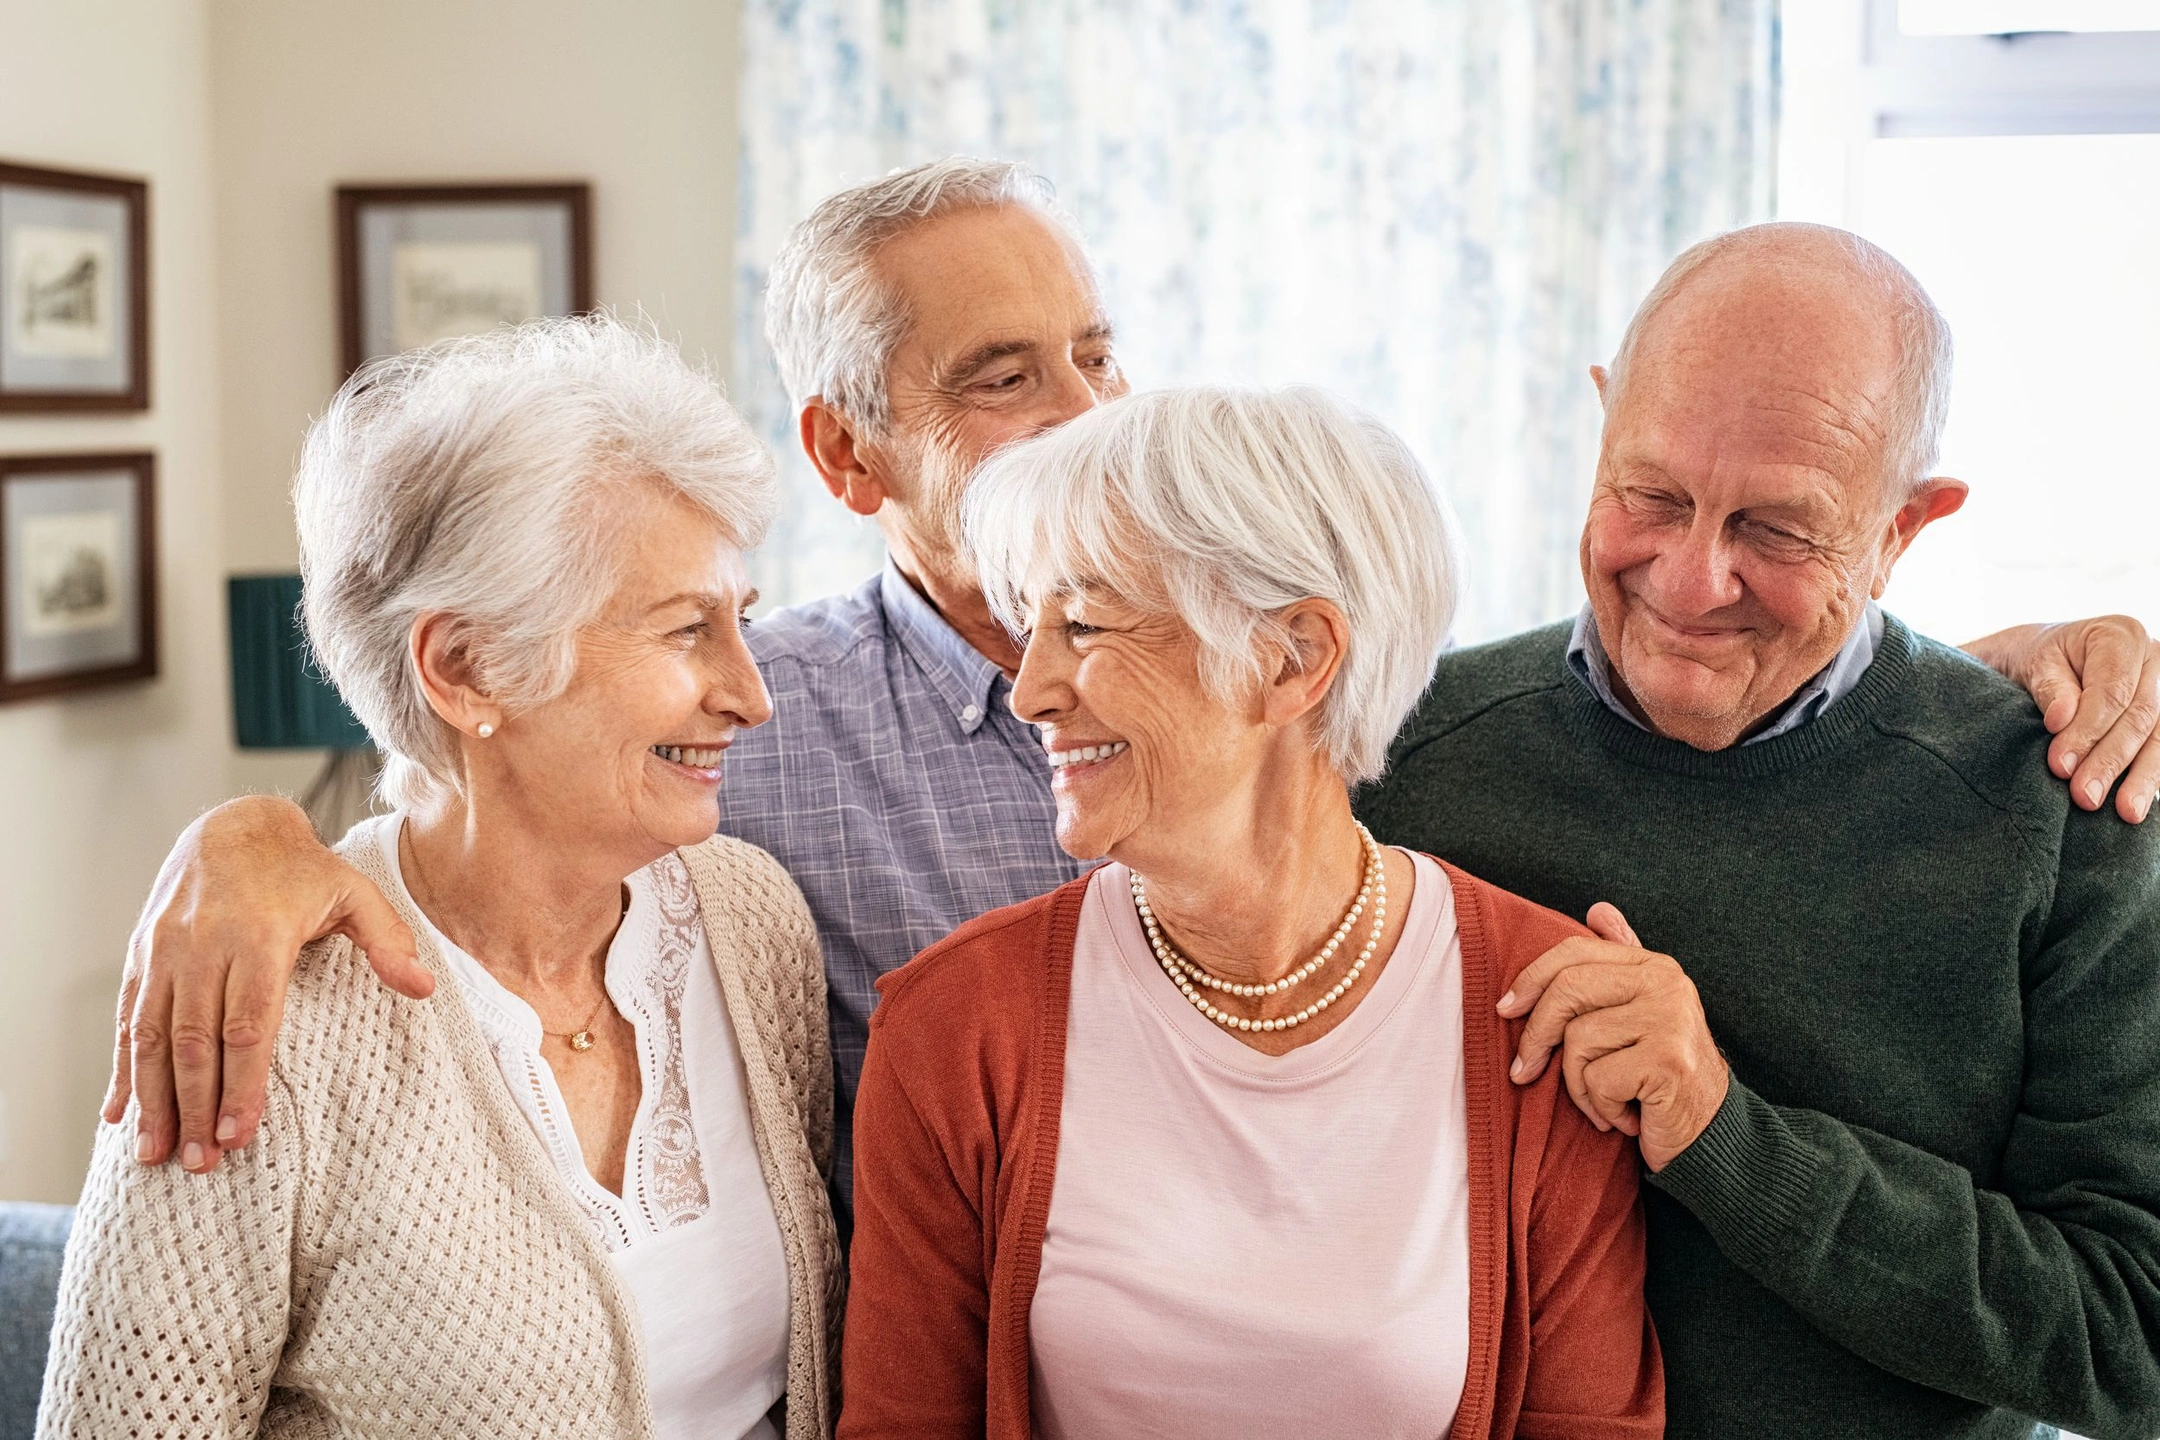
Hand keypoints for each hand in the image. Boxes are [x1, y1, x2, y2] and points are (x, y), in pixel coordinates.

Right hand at [107, 795, 427, 1172]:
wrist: (230, 826)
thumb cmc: (302, 870)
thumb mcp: (356, 893)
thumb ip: (389, 942)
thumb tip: (425, 989)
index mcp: (258, 935)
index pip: (247, 1024)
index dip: (242, 1083)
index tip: (239, 1134)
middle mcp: (202, 945)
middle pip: (195, 1040)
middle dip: (195, 1107)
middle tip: (201, 1165)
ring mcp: (163, 952)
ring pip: (152, 1036)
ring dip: (152, 1100)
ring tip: (155, 1155)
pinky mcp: (140, 957)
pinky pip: (127, 1020)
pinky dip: (121, 1070)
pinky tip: (118, 1115)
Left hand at [1498, 904, 1728, 1170]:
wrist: (1710, 1135)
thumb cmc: (1661, 1076)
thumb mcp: (1642, 1013)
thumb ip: (1621, 962)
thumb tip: (1598, 909)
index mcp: (1656, 966)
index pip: (1576, 952)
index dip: (1531, 978)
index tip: (1505, 1009)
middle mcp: (1668, 984)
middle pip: (1568, 990)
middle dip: (1535, 1036)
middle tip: (1523, 1072)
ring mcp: (1671, 1020)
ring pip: (1578, 1041)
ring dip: (1578, 1086)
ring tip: (1605, 1101)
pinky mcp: (1668, 1061)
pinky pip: (1598, 1079)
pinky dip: (1602, 1108)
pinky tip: (1627, 1118)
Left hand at [1964, 616, 2159, 822]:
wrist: (2047, 661)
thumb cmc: (2040, 660)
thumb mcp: (2034, 664)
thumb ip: (2050, 689)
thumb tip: (2061, 718)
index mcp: (2121, 636)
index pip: (2111, 692)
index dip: (2087, 731)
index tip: (2060, 765)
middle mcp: (2154, 659)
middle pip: (2139, 717)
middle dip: (2110, 761)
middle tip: (2084, 796)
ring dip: (2141, 778)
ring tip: (2125, 812)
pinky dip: (2150, 776)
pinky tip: (2139, 804)